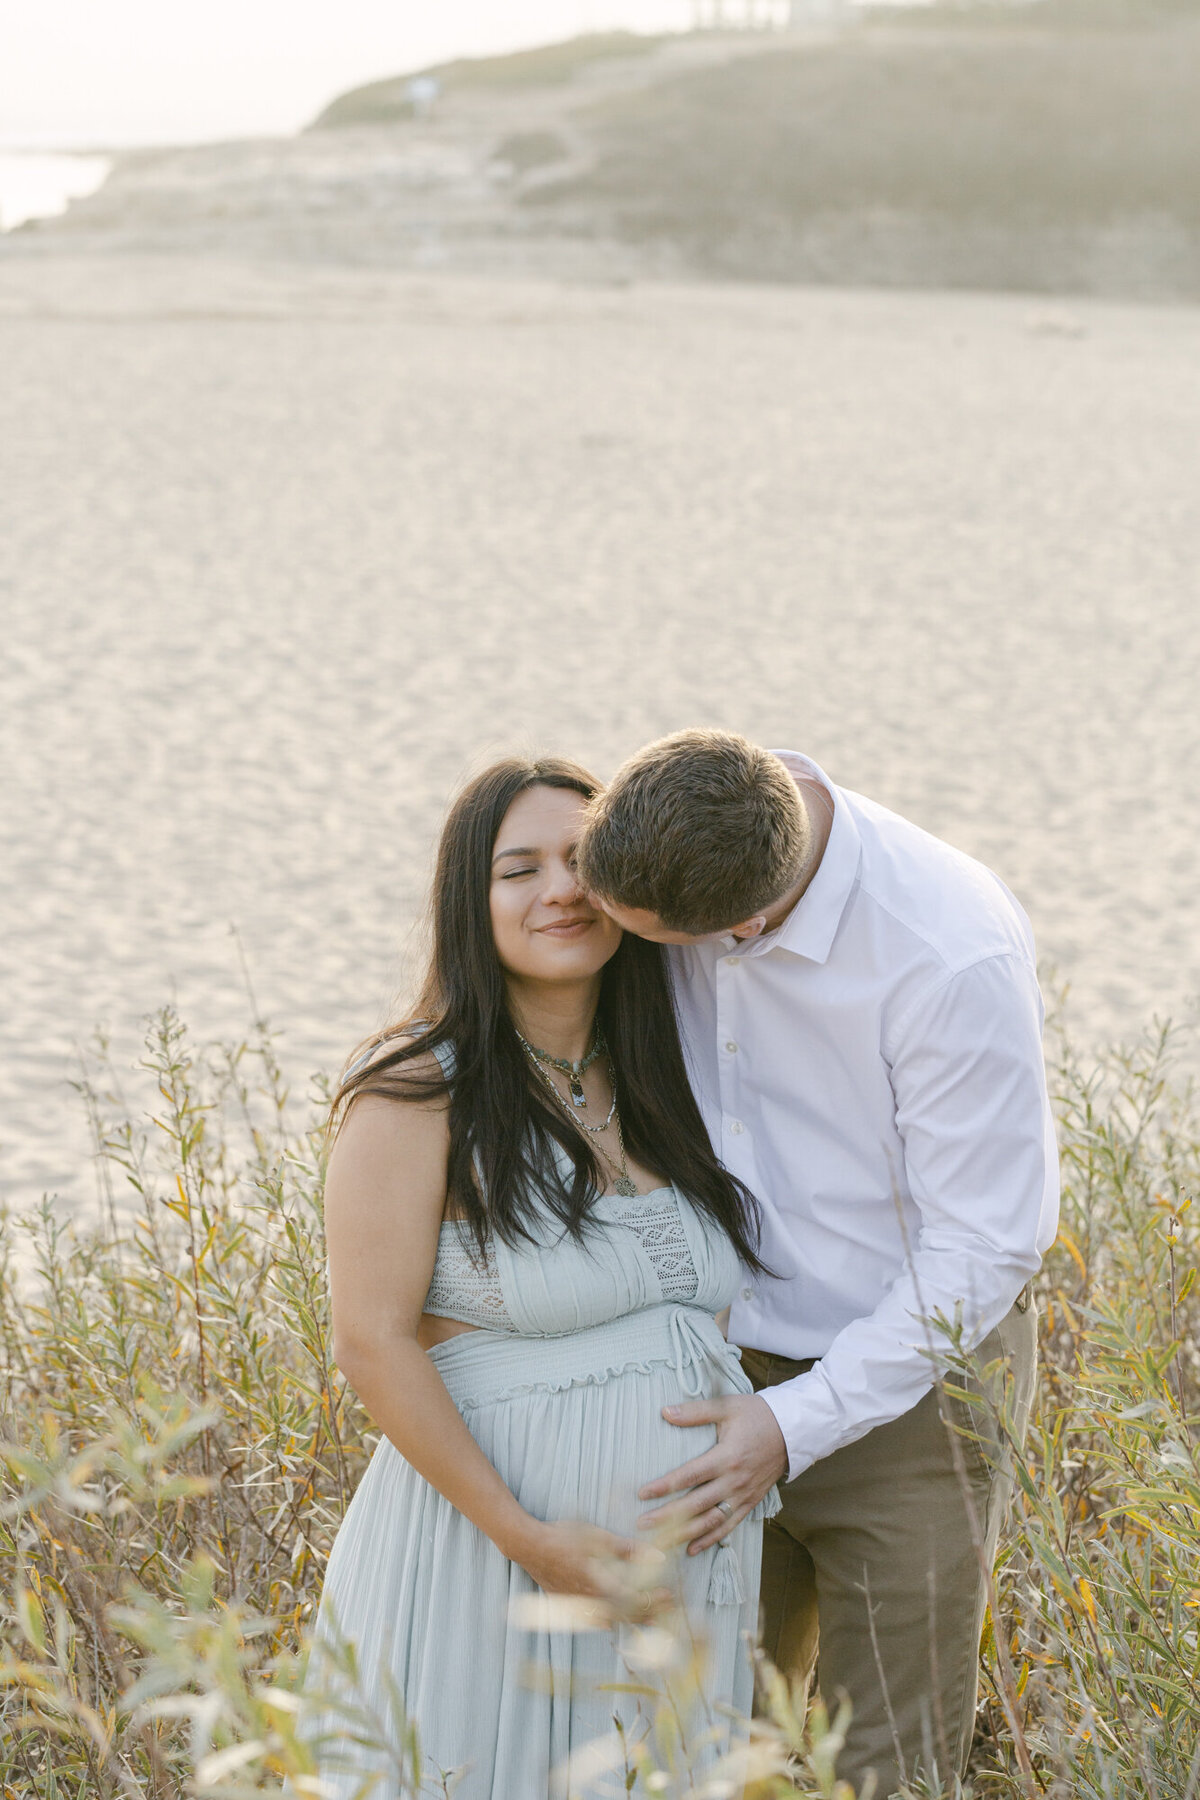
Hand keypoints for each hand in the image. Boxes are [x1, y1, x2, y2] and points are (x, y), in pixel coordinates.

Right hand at [514, 1520, 670, 1620]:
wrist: (528, 1545)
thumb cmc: (563, 1537)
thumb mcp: (599, 1538)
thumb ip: (629, 1549)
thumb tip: (658, 1557)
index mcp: (601, 1585)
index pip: (636, 1600)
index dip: (654, 1600)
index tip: (670, 1596)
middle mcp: (591, 1600)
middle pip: (625, 1614)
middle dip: (648, 1613)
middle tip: (666, 1610)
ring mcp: (577, 1604)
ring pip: (608, 1620)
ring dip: (630, 1620)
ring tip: (647, 1620)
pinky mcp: (565, 1603)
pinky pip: (590, 1620)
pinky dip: (604, 1621)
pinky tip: (608, 1623)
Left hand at [637, 1393, 787, 1554]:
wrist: (792, 1430)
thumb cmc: (757, 1415)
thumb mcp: (727, 1407)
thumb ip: (696, 1412)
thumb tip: (665, 1412)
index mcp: (726, 1457)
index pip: (689, 1475)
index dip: (665, 1486)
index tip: (643, 1494)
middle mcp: (734, 1481)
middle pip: (696, 1504)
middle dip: (667, 1516)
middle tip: (642, 1523)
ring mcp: (743, 1495)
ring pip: (710, 1521)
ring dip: (685, 1533)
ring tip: (661, 1542)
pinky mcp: (750, 1503)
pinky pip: (729, 1526)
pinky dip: (710, 1539)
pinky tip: (692, 1548)